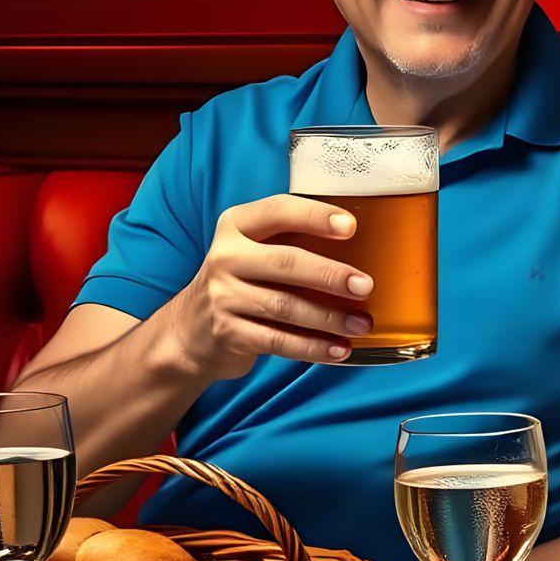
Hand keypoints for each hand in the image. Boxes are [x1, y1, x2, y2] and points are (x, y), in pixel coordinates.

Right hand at [166, 194, 373, 380]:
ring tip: (361, 324)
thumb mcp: (256, 249)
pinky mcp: (228, 333)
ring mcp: (223, 297)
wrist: (191, 329)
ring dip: (329, 318)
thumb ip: (294, 240)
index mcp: (237, 226)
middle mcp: (225, 257)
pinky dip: (312, 347)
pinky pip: (278, 341)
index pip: (278, 211)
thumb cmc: (244, 280)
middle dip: (330, 274)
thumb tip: (367, 245)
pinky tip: (339, 350)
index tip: (351, 227)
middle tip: (366, 286)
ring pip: (285, 306)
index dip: (316, 217)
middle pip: (285, 261)